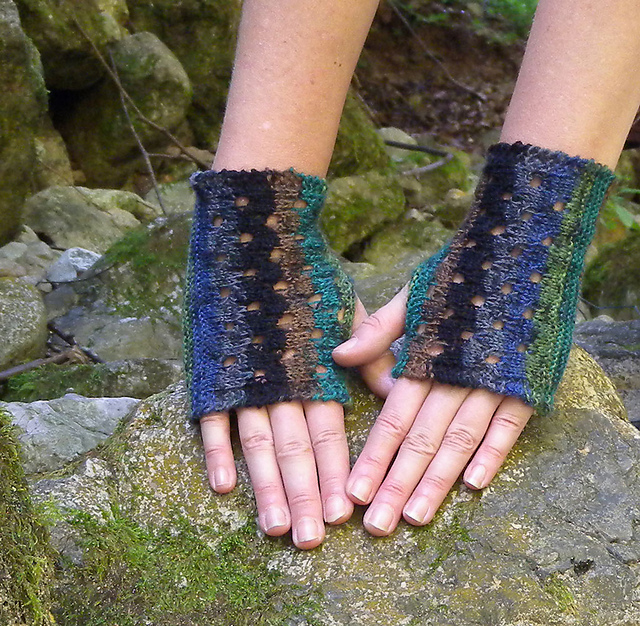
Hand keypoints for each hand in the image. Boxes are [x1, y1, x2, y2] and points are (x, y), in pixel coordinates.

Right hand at [199, 297, 394, 548]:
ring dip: (266, 486)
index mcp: (318, 369)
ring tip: (274, 527)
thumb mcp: (349, 311)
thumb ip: (371, 352)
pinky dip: (217, 452)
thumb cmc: (309, 279)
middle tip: (311, 541)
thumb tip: (397, 391)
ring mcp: (246, 378)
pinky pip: (214, 417)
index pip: (329, 433)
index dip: (336, 474)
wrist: (257, 240)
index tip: (345, 513)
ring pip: (257, 441)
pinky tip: (223, 487)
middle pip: (295, 447)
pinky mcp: (214, 372)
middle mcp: (283, 381)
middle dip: (304, 495)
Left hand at [332, 287, 533, 535]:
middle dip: (397, 483)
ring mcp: (492, 381)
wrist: (520, 252)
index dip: (374, 456)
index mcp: (423, 358)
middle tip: (377, 525)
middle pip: (422, 439)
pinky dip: (493, 453)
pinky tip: (475, 485)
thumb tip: (337, 356)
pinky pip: (509, 425)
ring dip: (438, 480)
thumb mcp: (411, 297)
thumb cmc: (457, 278)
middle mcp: (454, 376)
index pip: (394, 418)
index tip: (354, 491)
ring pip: (460, 439)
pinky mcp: (525, 382)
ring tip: (415, 516)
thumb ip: (377, 331)